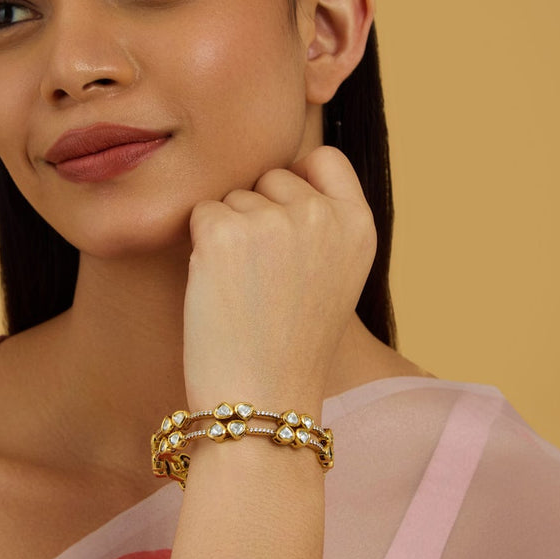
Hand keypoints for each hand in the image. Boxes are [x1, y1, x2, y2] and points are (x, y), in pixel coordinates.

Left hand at [183, 146, 376, 416]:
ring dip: (230, 233)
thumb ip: (323, 224)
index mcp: (358, 225)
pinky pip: (201, 214)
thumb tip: (280, 178)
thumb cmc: (292, 344)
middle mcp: (322, 215)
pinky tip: (218, 288)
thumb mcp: (336, 276)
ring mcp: (274, 222)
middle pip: (271, 176)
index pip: (325, 158)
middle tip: (264, 273)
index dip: (299, 181)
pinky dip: (200, 246)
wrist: (263, 401)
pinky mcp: (225, 235)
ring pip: (233, 197)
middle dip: (259, 211)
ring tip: (245, 290)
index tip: (286, 217)